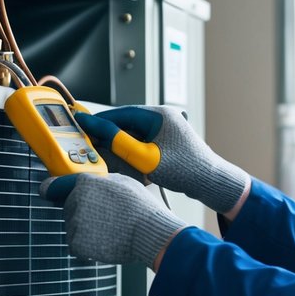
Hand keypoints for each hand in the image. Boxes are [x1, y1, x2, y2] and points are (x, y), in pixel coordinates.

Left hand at [41, 172, 186, 267]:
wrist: (149, 232)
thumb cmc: (141, 207)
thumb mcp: (124, 182)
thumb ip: (102, 181)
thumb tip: (95, 183)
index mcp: (85, 182)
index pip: (56, 185)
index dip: (53, 190)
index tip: (46, 192)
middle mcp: (75, 200)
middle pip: (69, 209)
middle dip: (83, 215)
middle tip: (106, 220)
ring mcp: (74, 222)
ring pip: (74, 228)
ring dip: (86, 232)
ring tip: (110, 232)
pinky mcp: (76, 243)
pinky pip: (77, 246)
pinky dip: (88, 248)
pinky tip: (106, 243)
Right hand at [75, 105, 249, 213]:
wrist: (210, 182)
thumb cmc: (183, 169)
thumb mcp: (145, 156)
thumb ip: (118, 140)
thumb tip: (96, 127)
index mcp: (160, 114)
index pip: (123, 113)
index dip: (101, 120)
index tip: (84, 125)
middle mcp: (164, 118)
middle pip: (128, 122)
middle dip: (109, 132)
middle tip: (90, 140)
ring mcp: (168, 130)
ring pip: (135, 133)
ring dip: (120, 142)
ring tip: (104, 150)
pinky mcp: (169, 142)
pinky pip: (145, 141)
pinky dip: (132, 148)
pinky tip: (124, 158)